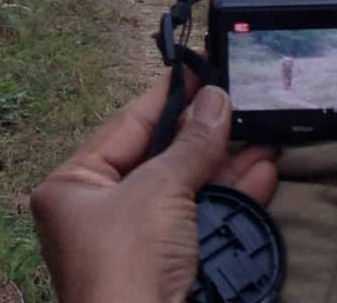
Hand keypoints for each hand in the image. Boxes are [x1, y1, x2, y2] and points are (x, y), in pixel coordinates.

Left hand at [31, 78, 277, 302]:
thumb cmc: (127, 266)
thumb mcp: (158, 191)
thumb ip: (190, 144)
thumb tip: (216, 100)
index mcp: (74, 186)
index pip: (126, 125)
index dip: (167, 96)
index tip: (199, 67)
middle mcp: (99, 212)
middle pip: (159, 157)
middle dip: (204, 132)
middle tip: (239, 99)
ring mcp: (134, 243)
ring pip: (186, 189)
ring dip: (226, 164)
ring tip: (261, 132)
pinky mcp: (168, 269)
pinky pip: (201, 221)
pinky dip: (231, 198)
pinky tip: (262, 171)